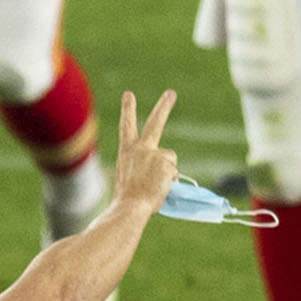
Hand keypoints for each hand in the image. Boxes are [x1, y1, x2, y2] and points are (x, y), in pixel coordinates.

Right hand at [110, 88, 180, 220]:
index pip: (127, 126)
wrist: (130, 207)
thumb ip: (145, 168)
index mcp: (126, 151)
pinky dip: (169, 182)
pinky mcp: (166, 162)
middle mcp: (140, 148)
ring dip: (166, 172)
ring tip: (153, 186)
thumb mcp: (130, 178)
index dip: (128, 110)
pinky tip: (159, 189)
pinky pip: (174, 173)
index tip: (129, 94)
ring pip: (169, 159)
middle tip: (171, 93)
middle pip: (155, 123)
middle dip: (164, 106)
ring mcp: (154, 153)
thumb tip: (166, 173)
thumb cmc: (127, 199)